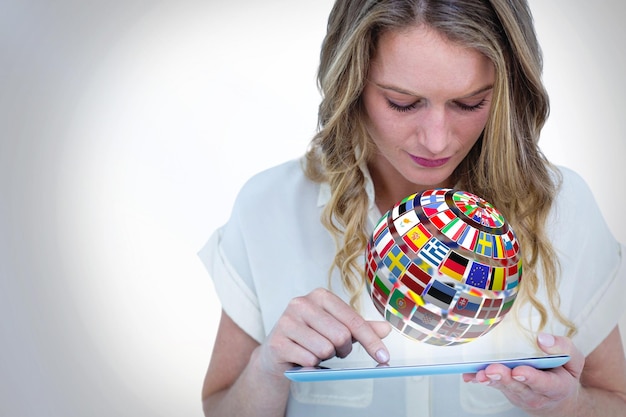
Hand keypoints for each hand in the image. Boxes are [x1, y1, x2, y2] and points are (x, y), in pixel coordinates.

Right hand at [256, 288, 391, 377]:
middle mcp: (301, 303)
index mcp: (320, 296)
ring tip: (316, 352)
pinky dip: (310, 365)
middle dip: (343, 350)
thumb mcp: (338, 329)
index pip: (353, 320)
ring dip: (325, 357)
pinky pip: (308, 360)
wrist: (277, 351)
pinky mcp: (277, 341)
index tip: (383, 357)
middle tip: (335, 351)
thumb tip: (386, 328)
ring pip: (324, 349)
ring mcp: (286, 321)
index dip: (371, 341)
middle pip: (341, 335)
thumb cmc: (311, 336)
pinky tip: (302, 358)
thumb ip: (361, 328)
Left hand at [462, 333, 584, 415]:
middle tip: (493, 370)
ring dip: (490, 380)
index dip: (531, 378)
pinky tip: (469, 376)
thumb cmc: (563, 373)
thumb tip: (542, 338)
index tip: (519, 371)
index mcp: (556, 387)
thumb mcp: (572, 360)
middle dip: (505, 378)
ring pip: (503, 388)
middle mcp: (536, 394)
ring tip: (480, 373)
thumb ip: (563, 348)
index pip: (544, 384)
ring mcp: (519, 394)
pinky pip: (492, 385)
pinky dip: (479, 380)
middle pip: (519, 387)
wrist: (557, 398)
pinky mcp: (506, 390)